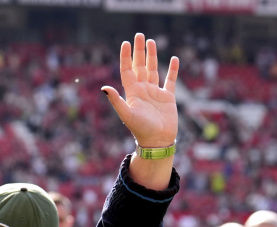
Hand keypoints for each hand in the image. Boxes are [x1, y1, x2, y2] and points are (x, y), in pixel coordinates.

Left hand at [102, 33, 178, 147]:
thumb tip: (103, 88)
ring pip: (153, 69)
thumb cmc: (140, 129)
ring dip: (152, 56)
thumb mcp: (126, 114)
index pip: (127, 70)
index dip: (125, 57)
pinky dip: (172, 70)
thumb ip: (116, 100)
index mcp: (132, 92)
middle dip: (139, 51)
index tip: (125, 43)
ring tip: (151, 42)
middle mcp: (143, 90)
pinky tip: (173, 59)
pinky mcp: (168, 97)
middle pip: (140, 66)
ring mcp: (155, 92)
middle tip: (139, 35)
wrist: (157, 141)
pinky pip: (170, 80)